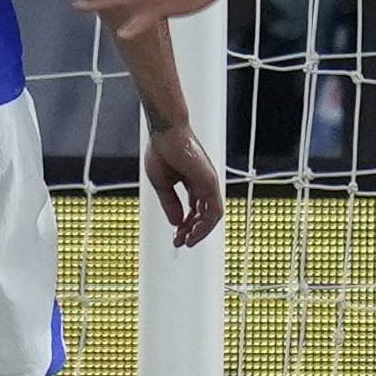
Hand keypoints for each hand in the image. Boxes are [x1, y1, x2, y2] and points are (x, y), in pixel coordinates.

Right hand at [144, 123, 224, 247]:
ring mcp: (209, 184)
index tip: (177, 237)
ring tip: (188, 240)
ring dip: (201, 231)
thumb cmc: (162, 151)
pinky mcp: (210, 182)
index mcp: (194, 184)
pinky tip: (192, 231)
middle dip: (194, 232)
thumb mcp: (162, 184)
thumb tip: (176, 222)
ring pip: (212, 216)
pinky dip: (205, 223)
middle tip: (182, 242)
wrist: (165, 133)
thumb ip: (170, 203)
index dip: (186, 225)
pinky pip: (213, 209)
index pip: (196, 210)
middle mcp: (205, 185)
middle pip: (205, 215)